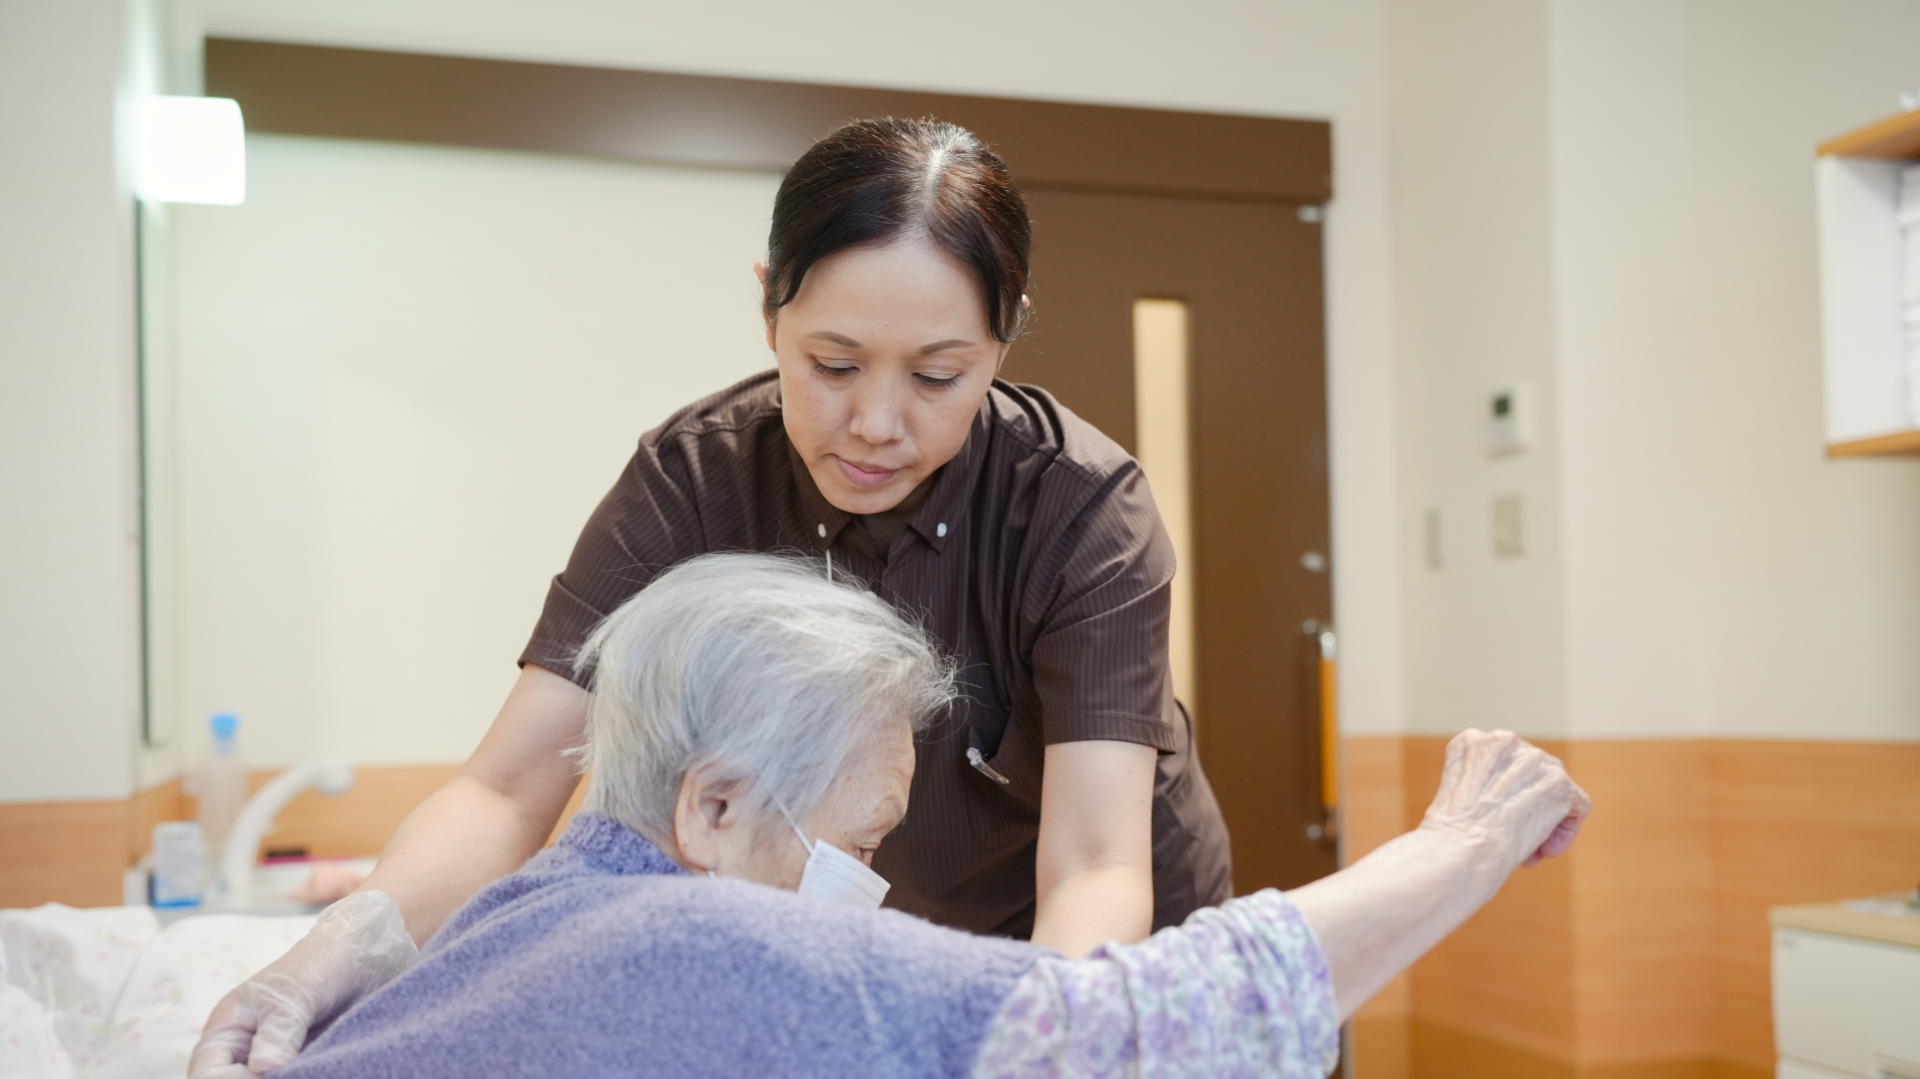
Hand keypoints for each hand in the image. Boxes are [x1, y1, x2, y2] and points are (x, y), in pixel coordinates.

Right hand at [189, 890, 416, 1076]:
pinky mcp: (305, 1069)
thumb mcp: (294, 994)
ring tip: (315, 1069)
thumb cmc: (319, 964)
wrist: (365, 956)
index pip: (206, 1074)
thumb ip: (279, 1031)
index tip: (266, 1077)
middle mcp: (245, 1054)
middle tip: (299, 1074)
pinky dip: (312, 1078)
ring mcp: (276, 1064)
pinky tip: (329, 1072)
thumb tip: (263, 1068)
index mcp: (228, 1031)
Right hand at [1419, 729, 1589, 871]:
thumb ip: (1483, 782)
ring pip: (1554, 788)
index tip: (1497, 820)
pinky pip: (1577, 804)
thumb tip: (1514, 797)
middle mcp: (1504, 740)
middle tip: (1515, 837)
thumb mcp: (1456, 794)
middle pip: (1531, 771)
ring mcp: (1534, 759)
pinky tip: (1546, 850)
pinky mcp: (1558, 782)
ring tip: (1529, 849)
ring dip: (1545, 819)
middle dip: (1527, 804)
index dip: (1503, 793)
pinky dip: (1567, 829)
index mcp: (1473, 741)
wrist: (1461, 849)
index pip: (1503, 761)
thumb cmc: (1449, 835)